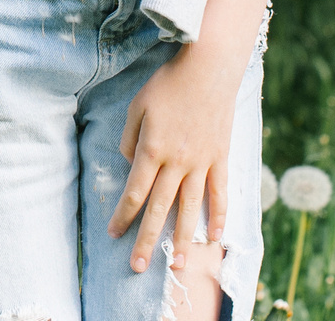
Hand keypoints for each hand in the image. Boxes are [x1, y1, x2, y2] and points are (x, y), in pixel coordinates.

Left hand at [108, 46, 240, 273]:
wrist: (208, 68)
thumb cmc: (167, 84)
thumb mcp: (137, 107)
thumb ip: (129, 139)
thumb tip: (131, 164)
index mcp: (152, 150)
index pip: (135, 192)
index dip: (123, 215)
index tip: (113, 233)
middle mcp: (176, 162)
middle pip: (159, 208)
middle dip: (146, 239)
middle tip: (137, 267)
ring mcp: (201, 162)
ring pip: (189, 208)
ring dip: (181, 237)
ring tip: (175, 263)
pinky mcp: (220, 158)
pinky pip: (220, 192)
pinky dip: (218, 216)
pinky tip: (214, 237)